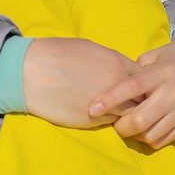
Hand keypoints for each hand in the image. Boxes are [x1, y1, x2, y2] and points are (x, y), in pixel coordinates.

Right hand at [22, 37, 141, 129]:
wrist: (29, 72)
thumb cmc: (56, 54)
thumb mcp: (89, 49)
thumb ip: (111, 61)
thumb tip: (120, 70)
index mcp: (117, 63)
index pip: (145, 79)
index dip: (143, 85)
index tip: (137, 89)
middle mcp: (117, 85)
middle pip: (144, 99)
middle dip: (142, 103)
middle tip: (136, 106)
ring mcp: (106, 105)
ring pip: (131, 116)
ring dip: (129, 117)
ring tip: (125, 118)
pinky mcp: (92, 121)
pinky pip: (112, 125)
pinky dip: (114, 124)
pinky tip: (108, 120)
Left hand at [88, 34, 174, 148]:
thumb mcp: (158, 55)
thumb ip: (137, 70)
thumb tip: (115, 85)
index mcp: (162, 73)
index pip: (131, 87)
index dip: (109, 99)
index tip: (92, 108)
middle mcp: (173, 93)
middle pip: (140, 120)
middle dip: (120, 127)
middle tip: (113, 123)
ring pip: (151, 134)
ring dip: (134, 135)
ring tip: (128, 127)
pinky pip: (165, 140)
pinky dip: (150, 139)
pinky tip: (145, 131)